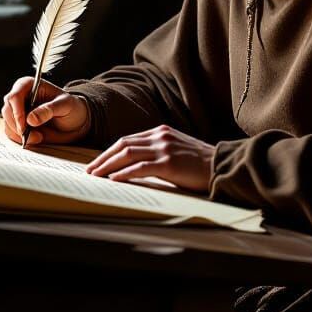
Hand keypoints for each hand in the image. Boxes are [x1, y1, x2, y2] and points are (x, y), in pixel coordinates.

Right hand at [1, 76, 90, 146]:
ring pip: (7, 123)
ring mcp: (17, 111)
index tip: (24, 126)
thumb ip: (49, 110)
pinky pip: (11, 132)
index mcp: (29, 85)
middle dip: (18, 126)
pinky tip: (34, 139)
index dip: (17, 112)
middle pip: (7, 110)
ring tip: (38, 137)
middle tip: (33, 135)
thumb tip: (31, 119)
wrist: (74, 121)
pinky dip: (19, 138)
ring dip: (19, 134)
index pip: (15, 96)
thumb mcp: (65, 105)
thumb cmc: (71, 108)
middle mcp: (20, 97)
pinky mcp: (18, 124)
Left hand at [85, 124, 213, 192]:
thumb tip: (135, 164)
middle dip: (103, 158)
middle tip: (89, 170)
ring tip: (96, 176)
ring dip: (107, 166)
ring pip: (127, 154)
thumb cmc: (200, 162)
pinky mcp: (169, 163)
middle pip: (123, 145)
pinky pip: (140, 167)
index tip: (97, 163)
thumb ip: (158, 150)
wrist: (222, 165)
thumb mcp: (177, 149)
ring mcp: (164, 149)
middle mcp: (160, 136)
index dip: (109, 152)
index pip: (127, 140)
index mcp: (161, 132)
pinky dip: (124, 173)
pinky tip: (113, 179)